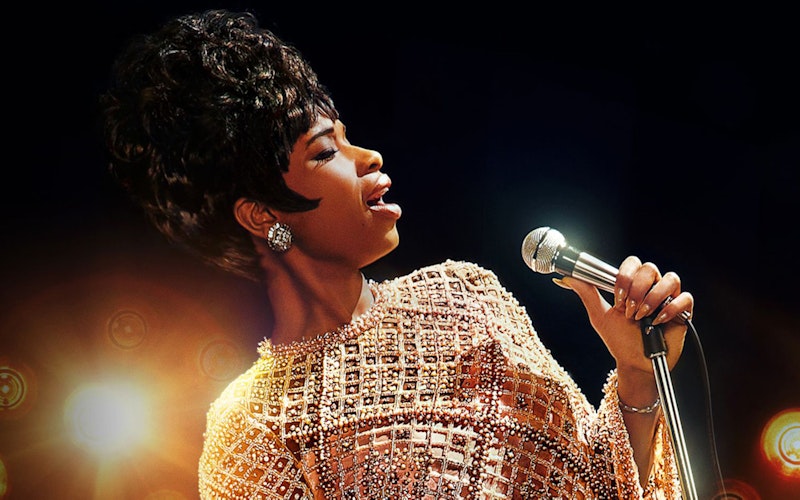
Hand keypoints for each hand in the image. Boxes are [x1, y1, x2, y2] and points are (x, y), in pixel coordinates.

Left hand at [555, 255, 691, 375]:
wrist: (634, 363)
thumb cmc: (619, 339)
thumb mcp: (599, 315)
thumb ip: (586, 293)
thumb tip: (566, 278)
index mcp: (634, 285)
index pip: (633, 263)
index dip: (625, 276)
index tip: (617, 298)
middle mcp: (653, 288)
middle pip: (650, 268)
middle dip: (636, 289)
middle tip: (628, 309)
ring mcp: (669, 299)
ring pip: (671, 279)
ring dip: (652, 298)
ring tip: (641, 316)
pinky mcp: (684, 313)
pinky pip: (686, 298)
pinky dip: (670, 308)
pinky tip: (658, 321)